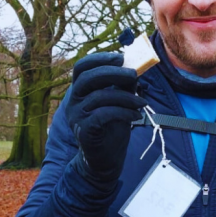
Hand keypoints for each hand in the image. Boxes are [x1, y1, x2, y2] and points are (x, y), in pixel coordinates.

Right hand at [65, 52, 146, 182]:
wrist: (105, 159)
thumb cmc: (112, 127)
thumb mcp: (119, 101)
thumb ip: (123, 85)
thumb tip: (135, 68)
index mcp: (80, 91)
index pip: (81, 67)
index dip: (99, 58)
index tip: (120, 57)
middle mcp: (73, 101)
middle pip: (87, 78)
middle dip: (113, 73)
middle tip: (133, 75)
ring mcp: (76, 116)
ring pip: (99, 96)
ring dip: (126, 97)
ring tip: (142, 103)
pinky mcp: (83, 130)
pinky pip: (104, 114)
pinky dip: (123, 112)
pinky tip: (136, 116)